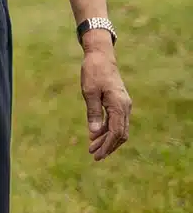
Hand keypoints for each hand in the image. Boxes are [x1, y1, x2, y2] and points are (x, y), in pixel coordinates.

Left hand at [81, 35, 131, 160]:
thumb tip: (93, 133)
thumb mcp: (89, 92)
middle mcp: (125, 107)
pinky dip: (106, 129)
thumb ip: (92, 112)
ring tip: (92, 148)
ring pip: (119, 128)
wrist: (100, 56)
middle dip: (107, 146)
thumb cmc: (93, 72)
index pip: (116, 132)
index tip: (97, 155)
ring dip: (106, 139)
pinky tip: (95, 134)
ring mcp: (123, 105)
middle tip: (94, 156)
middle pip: (120, 134)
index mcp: (119, 105)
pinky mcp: (119, 102)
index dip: (107, 145)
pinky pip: (116, 121)